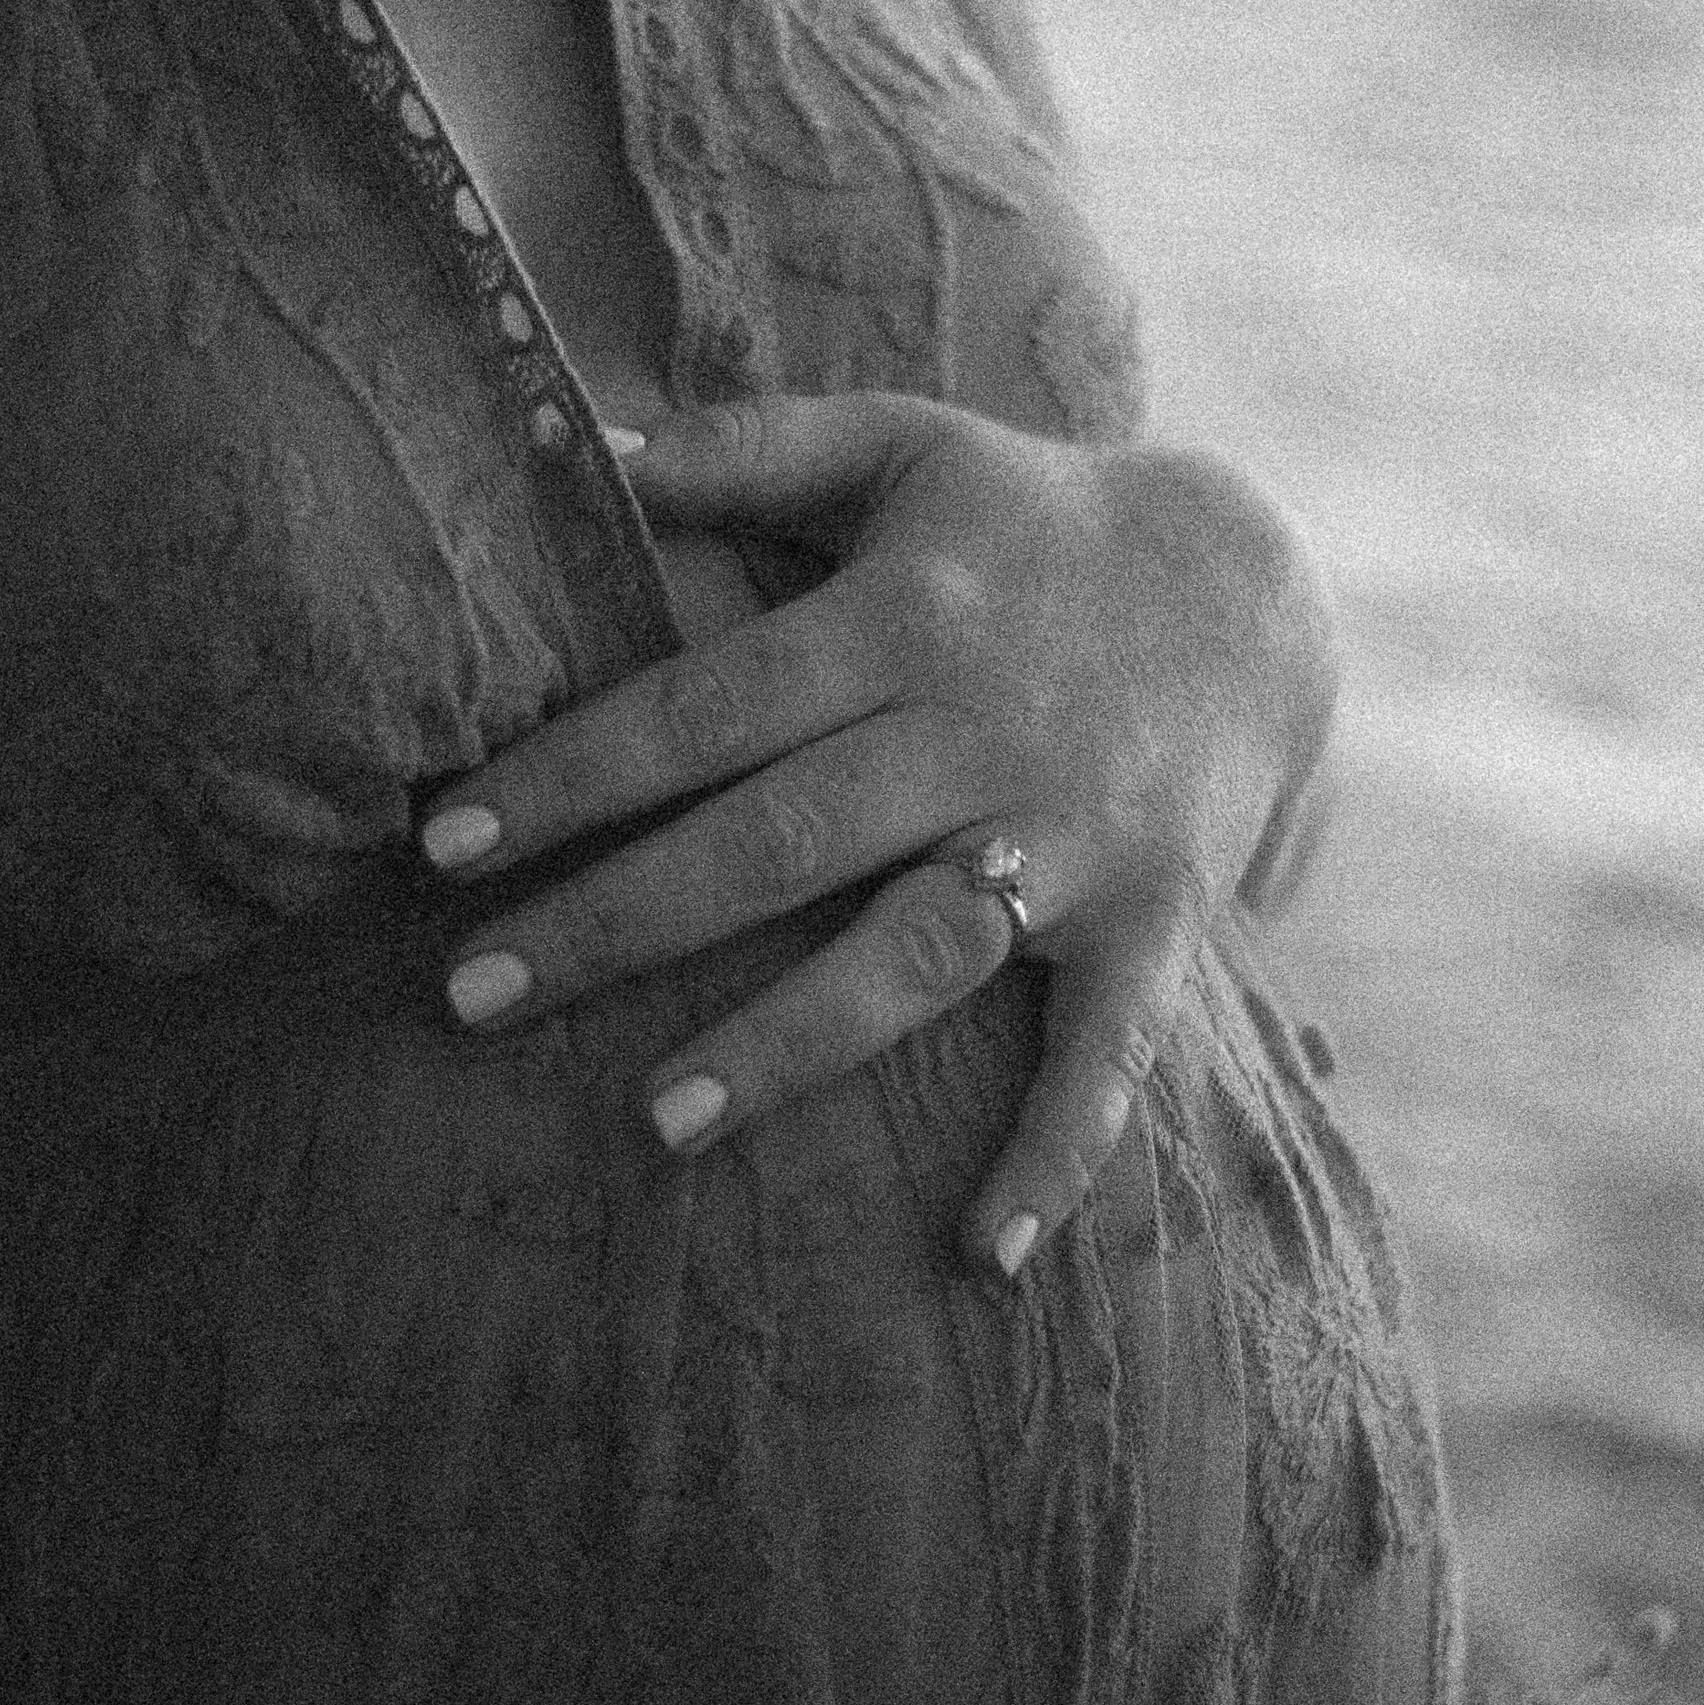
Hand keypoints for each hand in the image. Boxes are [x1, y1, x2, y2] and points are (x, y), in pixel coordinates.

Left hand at [417, 393, 1336, 1274]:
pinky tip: (983, 1258)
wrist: (1260, 588)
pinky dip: (1057, 1154)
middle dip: (615, 921)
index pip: (704, 707)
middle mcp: (978, 732)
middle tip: (465, 996)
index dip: (572, 775)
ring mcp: (1072, 838)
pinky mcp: (1157, 921)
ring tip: (653, 1123)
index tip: (443, 847)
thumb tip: (588, 448)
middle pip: (775, 838)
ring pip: (911, 952)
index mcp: (902, 619)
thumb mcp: (906, 447)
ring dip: (787, 1043)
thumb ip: (751, 447)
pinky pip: (1110, 1053)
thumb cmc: (1031, 523)